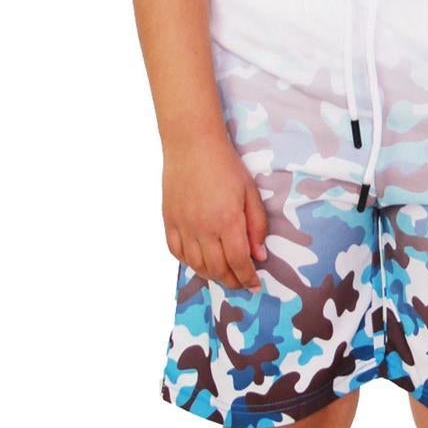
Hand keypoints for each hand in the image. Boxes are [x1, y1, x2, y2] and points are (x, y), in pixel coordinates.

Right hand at [163, 128, 269, 291]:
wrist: (192, 144)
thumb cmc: (225, 165)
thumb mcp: (250, 192)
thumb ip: (256, 226)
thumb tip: (259, 255)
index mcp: (227, 220)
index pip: (238, 261)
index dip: (247, 278)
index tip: (254, 284)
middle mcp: (203, 228)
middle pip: (217, 268)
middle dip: (232, 280)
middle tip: (241, 283)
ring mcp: (183, 226)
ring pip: (196, 264)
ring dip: (211, 275)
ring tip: (223, 275)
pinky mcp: (168, 220)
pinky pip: (176, 251)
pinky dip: (189, 262)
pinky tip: (199, 262)